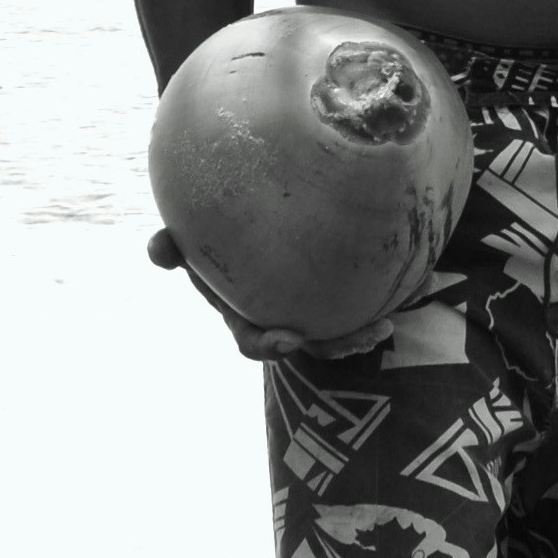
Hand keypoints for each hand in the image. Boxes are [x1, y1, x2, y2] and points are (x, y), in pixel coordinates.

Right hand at [146, 228, 392, 363]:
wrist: (248, 211)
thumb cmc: (213, 231)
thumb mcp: (189, 237)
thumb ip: (173, 245)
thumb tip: (157, 251)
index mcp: (245, 312)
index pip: (255, 340)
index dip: (271, 345)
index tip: (290, 340)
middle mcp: (278, 317)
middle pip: (311, 344)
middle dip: (332, 345)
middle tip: (369, 335)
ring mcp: (307, 308)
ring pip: (335, 332)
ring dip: (358, 334)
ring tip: (383, 327)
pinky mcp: (332, 294)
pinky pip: (353, 305)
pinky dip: (373, 303)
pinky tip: (400, 290)